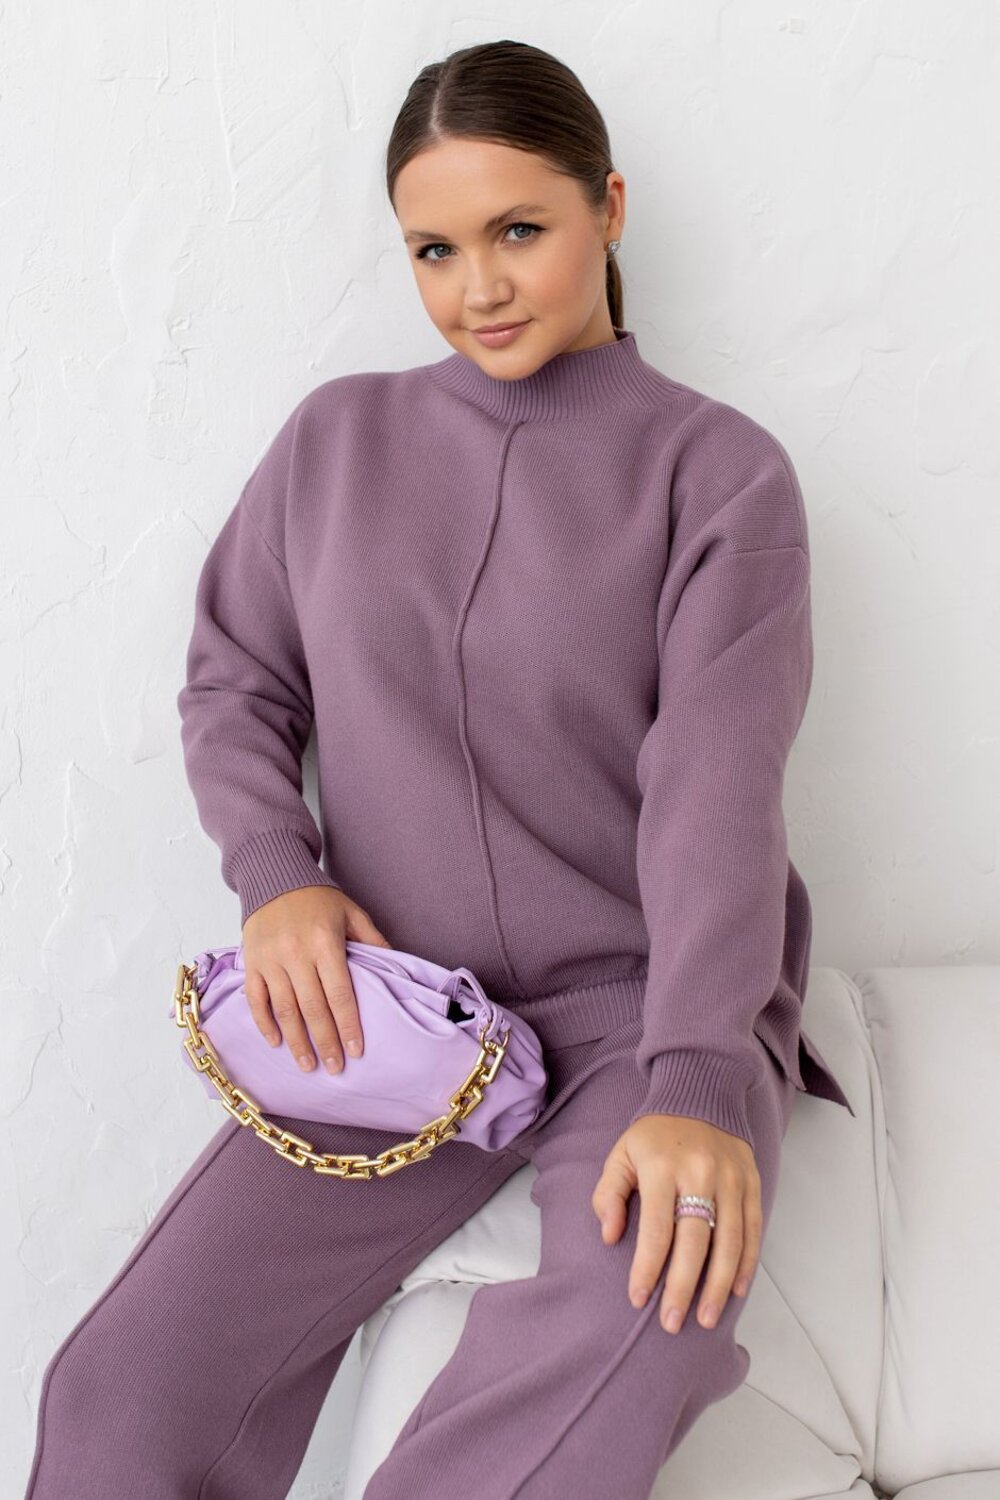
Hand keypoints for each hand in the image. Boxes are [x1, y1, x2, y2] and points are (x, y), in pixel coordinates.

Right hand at [241, 885, 392, 1075]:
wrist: (274, 876)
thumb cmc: (317, 897)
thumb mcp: (352, 912)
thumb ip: (373, 940)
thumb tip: (396, 966)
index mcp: (325, 943)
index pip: (340, 994)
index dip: (348, 1025)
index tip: (356, 1050)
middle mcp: (296, 954)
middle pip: (313, 1008)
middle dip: (325, 1042)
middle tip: (335, 1068)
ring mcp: (270, 960)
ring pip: (284, 1009)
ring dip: (296, 1041)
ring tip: (307, 1065)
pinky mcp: (251, 962)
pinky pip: (256, 998)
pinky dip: (264, 1023)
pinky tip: (276, 1042)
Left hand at [591, 1113, 761, 1334]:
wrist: (701, 1095)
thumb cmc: (654, 1135)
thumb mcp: (621, 1153)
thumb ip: (608, 1194)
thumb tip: (610, 1237)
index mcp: (662, 1167)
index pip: (656, 1229)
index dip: (647, 1268)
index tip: (638, 1298)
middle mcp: (700, 1173)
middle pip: (695, 1242)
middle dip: (683, 1287)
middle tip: (672, 1322)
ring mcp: (731, 1179)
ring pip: (728, 1242)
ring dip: (717, 1285)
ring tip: (705, 1318)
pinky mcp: (752, 1183)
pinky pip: (752, 1230)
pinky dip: (745, 1263)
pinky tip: (735, 1290)